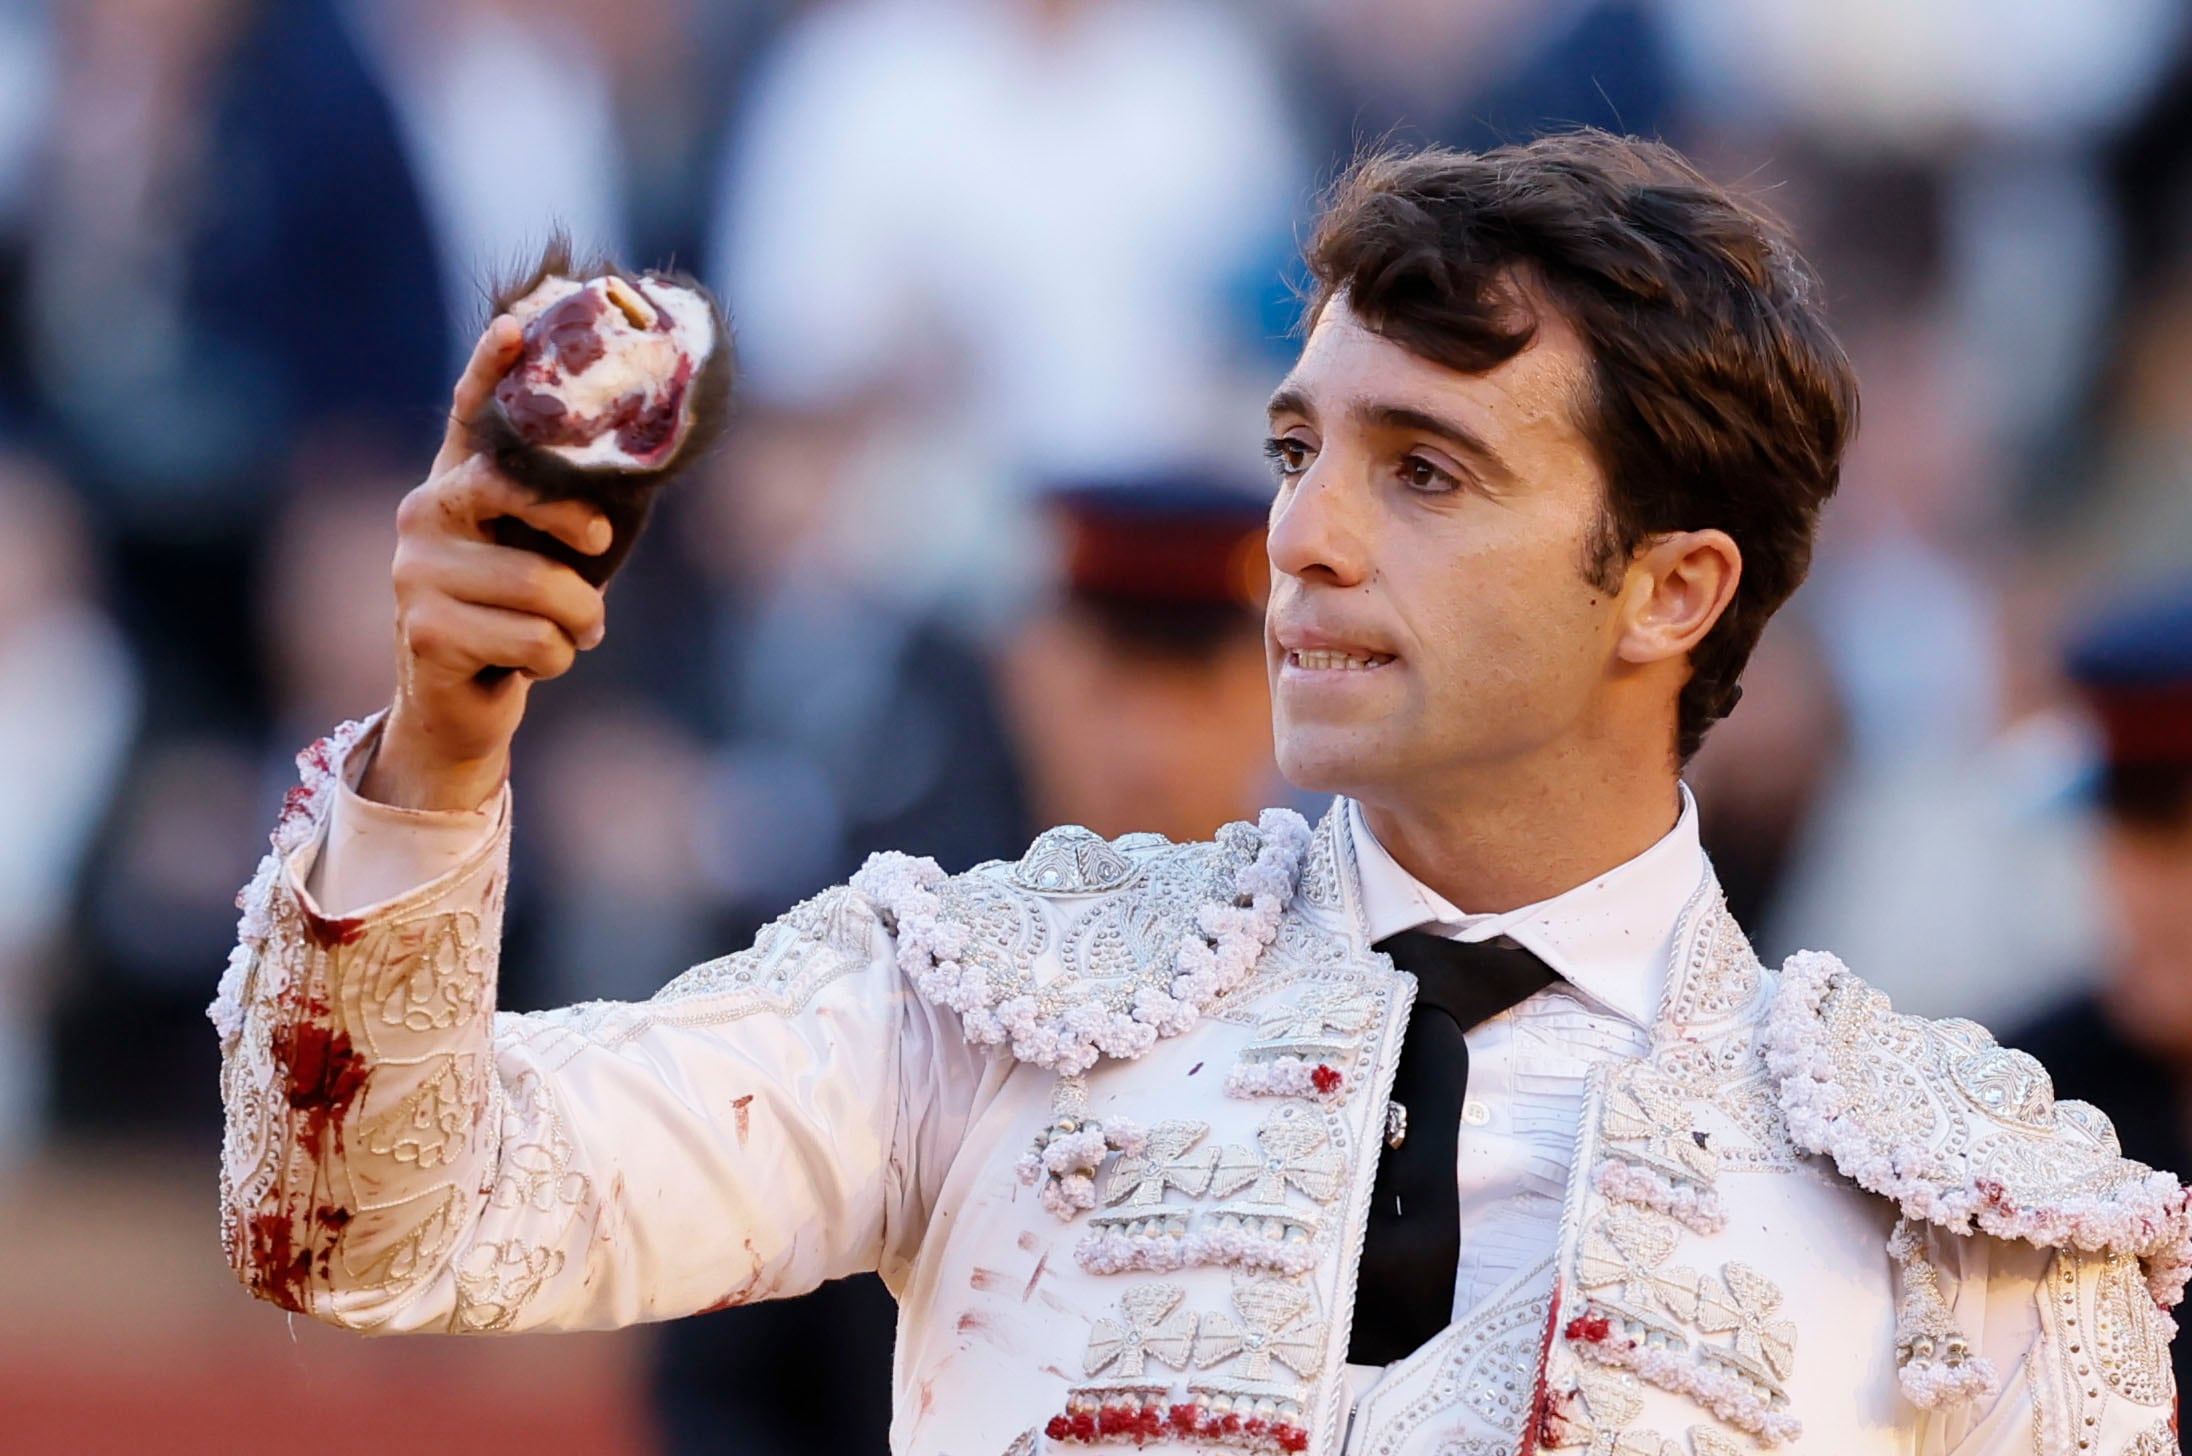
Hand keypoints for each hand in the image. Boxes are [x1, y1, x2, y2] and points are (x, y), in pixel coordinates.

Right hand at [362, 316, 611, 810]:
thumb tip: (642, 471)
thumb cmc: (521, 615)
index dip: (491, 368)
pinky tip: (531, 661)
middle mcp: (424, 512)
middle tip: (598, 543)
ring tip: (570, 631)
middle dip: (573, 524)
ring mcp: (414, 570)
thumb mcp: (548, 553)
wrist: (462, 704)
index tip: (514, 328)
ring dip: (577, 621)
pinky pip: (533, 639)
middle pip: (513, 490)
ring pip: (540, 584)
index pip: (469, 412)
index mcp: (457, 482)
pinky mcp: (424, 629)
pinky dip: (556, 658)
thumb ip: (571, 511)